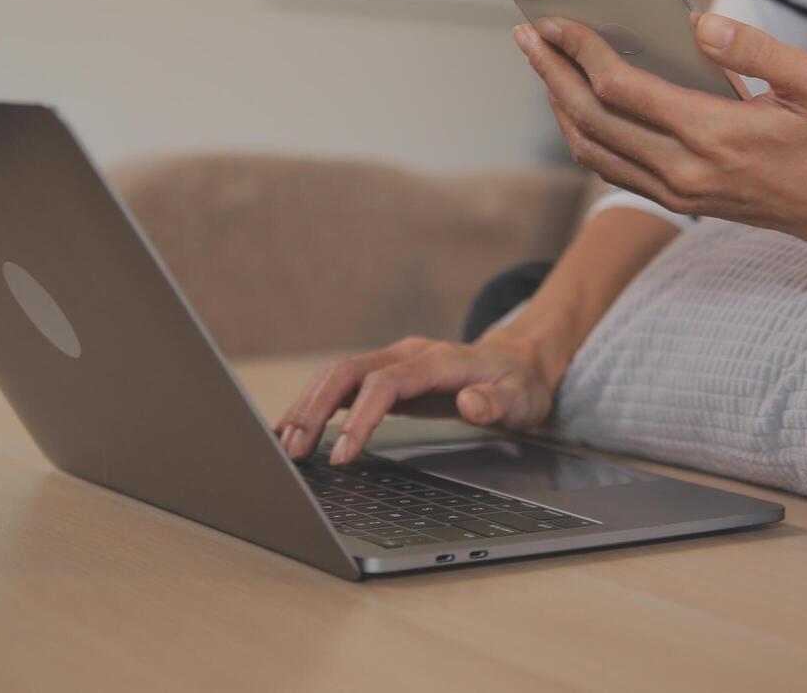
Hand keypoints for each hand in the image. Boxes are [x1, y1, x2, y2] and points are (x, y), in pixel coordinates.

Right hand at [273, 332, 554, 465]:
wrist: (519, 363)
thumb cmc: (519, 385)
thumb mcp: (521, 399)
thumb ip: (496, 402)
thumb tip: (470, 403)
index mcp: (439, 360)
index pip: (387, 383)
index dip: (360, 417)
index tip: (342, 453)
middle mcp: (409, 354)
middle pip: (349, 370)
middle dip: (316, 408)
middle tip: (293, 450)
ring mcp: (395, 361)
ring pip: (339, 374)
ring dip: (309, 405)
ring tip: (285, 444)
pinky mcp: (386, 374)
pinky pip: (343, 383)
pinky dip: (315, 402)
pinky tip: (294, 427)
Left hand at [513, 12, 806, 258]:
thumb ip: (755, 48)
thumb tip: (699, 23)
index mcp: (713, 134)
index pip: (623, 89)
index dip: (582, 52)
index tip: (558, 23)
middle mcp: (684, 170)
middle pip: (591, 119)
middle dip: (552, 74)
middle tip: (527, 38)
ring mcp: (676, 191)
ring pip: (592, 150)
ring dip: (560, 106)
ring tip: (544, 66)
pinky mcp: (675, 200)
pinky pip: (610, 169)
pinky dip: (582, 135)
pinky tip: (575, 104)